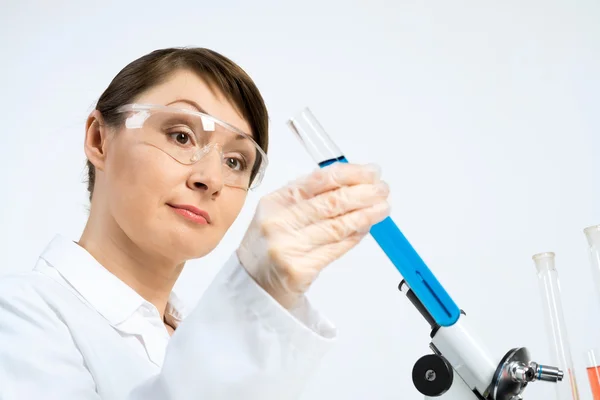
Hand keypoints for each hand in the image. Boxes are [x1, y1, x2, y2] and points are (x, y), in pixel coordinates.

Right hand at [236, 163, 390, 308]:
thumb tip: (353, 183)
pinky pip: (336, 249)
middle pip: (331, 202)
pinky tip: (366, 228)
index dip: (350, 174)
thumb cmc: (270, 245)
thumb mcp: (278, 214)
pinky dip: (355, 237)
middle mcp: (278, 223)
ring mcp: (288, 248)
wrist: (253, 285)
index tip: (371, 172)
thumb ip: (309, 197)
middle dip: (363, 193)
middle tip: (383, 189)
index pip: (318, 180)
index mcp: (273, 202)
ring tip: (383, 207)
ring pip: (337, 226)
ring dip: (366, 215)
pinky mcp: (299, 270)